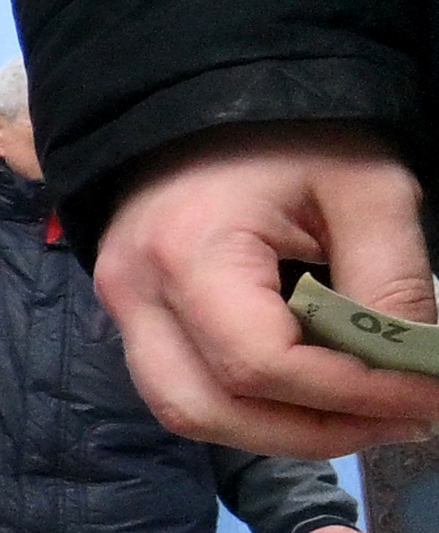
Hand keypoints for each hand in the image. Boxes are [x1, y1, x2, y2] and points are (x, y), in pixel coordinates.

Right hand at [106, 132, 438, 455]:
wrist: (210, 100)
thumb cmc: (293, 134)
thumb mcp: (368, 191)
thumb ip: (392, 281)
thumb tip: (418, 371)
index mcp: (189, 254)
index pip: (262, 364)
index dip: (351, 396)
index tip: (429, 400)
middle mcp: (135, 295)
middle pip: (212, 409)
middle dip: (315, 432)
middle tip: (400, 420)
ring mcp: (124, 311)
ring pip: (190, 414)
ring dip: (282, 431)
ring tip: (362, 415)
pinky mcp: (135, 318)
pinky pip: (186, 390)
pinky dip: (255, 409)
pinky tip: (315, 394)